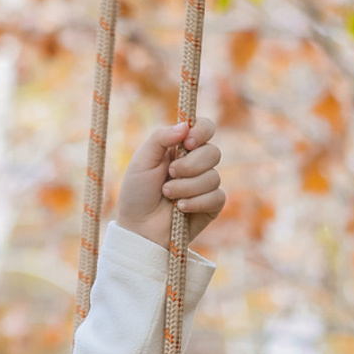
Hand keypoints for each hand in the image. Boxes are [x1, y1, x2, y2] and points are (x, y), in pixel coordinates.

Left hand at [114, 117, 223, 249]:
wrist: (138, 228)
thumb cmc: (137, 194)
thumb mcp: (142, 161)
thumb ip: (160, 138)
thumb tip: (185, 126)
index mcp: (182, 148)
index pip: (205, 128)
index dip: (202, 131)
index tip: (188, 143)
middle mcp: (197, 164)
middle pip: (213, 152)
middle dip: (189, 166)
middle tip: (169, 174)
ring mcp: (206, 185)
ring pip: (213, 177)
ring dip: (186, 187)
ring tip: (167, 195)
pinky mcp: (212, 205)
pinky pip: (216, 197)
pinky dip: (195, 202)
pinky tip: (180, 208)